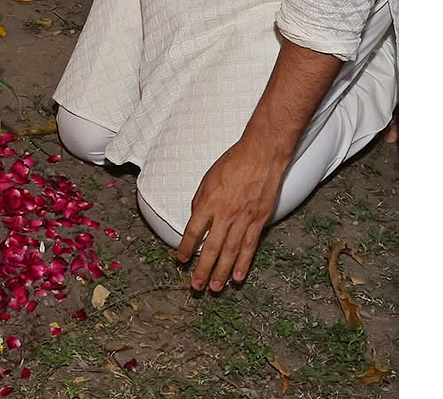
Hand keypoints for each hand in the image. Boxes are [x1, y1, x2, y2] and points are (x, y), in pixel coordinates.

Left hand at [176, 136, 285, 291]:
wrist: (262, 155)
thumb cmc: (233, 163)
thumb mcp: (207, 179)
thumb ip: (201, 202)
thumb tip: (196, 220)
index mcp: (208, 202)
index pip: (193, 231)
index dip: (186, 248)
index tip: (181, 260)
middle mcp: (225, 214)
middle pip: (211, 248)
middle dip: (202, 269)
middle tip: (196, 286)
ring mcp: (244, 219)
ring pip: (231, 252)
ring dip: (222, 272)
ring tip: (214, 287)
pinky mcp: (259, 221)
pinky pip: (250, 246)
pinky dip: (244, 263)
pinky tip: (238, 277)